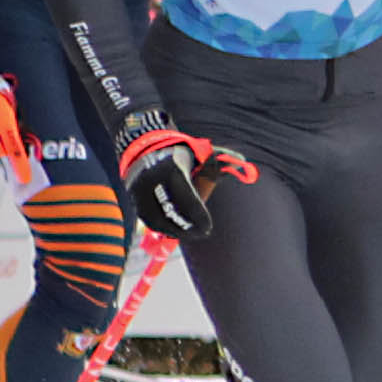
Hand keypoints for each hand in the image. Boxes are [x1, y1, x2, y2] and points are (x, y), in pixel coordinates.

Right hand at [117, 123, 219, 241]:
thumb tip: (248, 169)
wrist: (145, 147)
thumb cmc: (182, 154)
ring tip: (189, 234)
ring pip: (158, 218)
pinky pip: (147, 218)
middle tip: (202, 233)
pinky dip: (161, 227)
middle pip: (173, 212)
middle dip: (188, 226)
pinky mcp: (134, 197)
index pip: (188, 198)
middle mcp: (155, 179)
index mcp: (174, 168)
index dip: (198, 215)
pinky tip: (173, 231)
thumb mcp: (202, 153)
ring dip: (175, 230)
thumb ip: (224, 160)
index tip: (208, 228)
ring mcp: (141, 189)